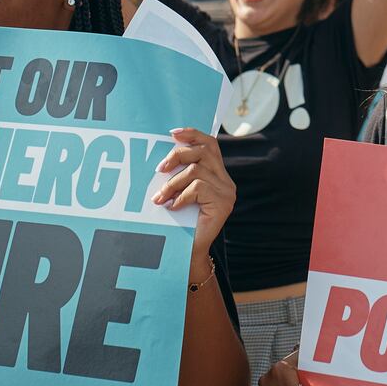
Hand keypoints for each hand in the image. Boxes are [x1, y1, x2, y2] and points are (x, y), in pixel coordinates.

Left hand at [152, 128, 233, 260]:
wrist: (189, 252)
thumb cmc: (181, 222)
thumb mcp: (180, 192)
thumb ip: (180, 174)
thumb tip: (164, 157)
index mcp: (218, 175)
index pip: (210, 144)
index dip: (193, 134)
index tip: (172, 133)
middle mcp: (226, 181)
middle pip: (204, 151)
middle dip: (178, 155)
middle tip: (159, 169)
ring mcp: (227, 192)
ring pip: (197, 171)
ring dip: (173, 182)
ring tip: (160, 197)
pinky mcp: (223, 204)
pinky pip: (198, 188)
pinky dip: (181, 196)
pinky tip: (173, 207)